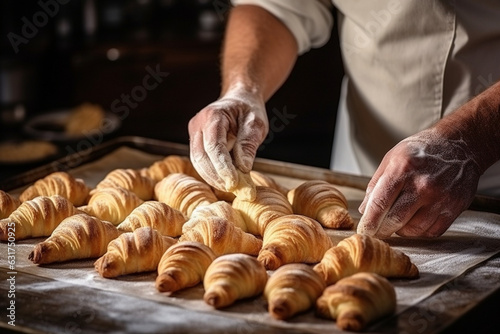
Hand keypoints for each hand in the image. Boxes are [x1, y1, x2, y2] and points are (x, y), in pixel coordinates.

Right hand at [188, 90, 267, 191]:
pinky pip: (201, 162)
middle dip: (217, 176)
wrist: (239, 99)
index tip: (234, 182)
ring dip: (213, 178)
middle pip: (201, 156)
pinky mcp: (196, 143)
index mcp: (212, 115)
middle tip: (234, 189)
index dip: (222, 166)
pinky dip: (212, 174)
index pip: (214, 146)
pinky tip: (225, 182)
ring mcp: (194, 133)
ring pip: (198, 162)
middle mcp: (198, 124)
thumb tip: (243, 168)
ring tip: (231, 188)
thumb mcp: (256, 123)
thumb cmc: (248, 109)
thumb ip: (248, 144)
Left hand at [357, 128, 480, 237]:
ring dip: (401, 230)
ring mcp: (440, 197)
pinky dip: (420, 231)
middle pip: (395, 220)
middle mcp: (422, 184)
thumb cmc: (422, 151)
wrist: (459, 145)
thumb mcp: (392, 158)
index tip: (364, 231)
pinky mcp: (455, 207)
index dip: (369, 222)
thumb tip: (365, 210)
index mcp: (403, 169)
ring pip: (413, 229)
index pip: (380, 204)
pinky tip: (416, 220)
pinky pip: (431, 231)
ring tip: (399, 220)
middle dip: (381, 230)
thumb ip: (376, 184)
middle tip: (376, 231)